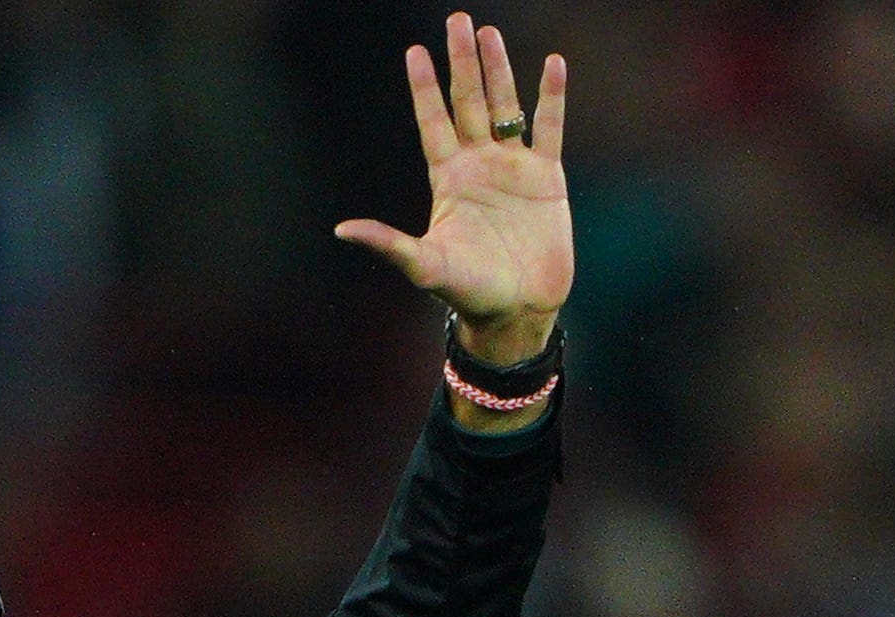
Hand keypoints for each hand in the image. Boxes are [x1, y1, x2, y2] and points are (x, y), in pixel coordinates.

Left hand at [338, 13, 572, 366]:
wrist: (517, 310)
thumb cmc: (468, 291)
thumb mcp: (424, 265)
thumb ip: (388, 243)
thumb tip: (342, 230)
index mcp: (448, 179)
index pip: (433, 122)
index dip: (424, 89)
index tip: (414, 53)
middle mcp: (478, 165)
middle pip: (468, 102)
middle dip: (462, 62)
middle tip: (457, 20)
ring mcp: (513, 168)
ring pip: (504, 106)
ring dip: (498, 71)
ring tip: (490, 33)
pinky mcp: (548, 177)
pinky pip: (548, 128)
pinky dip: (551, 98)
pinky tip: (551, 65)